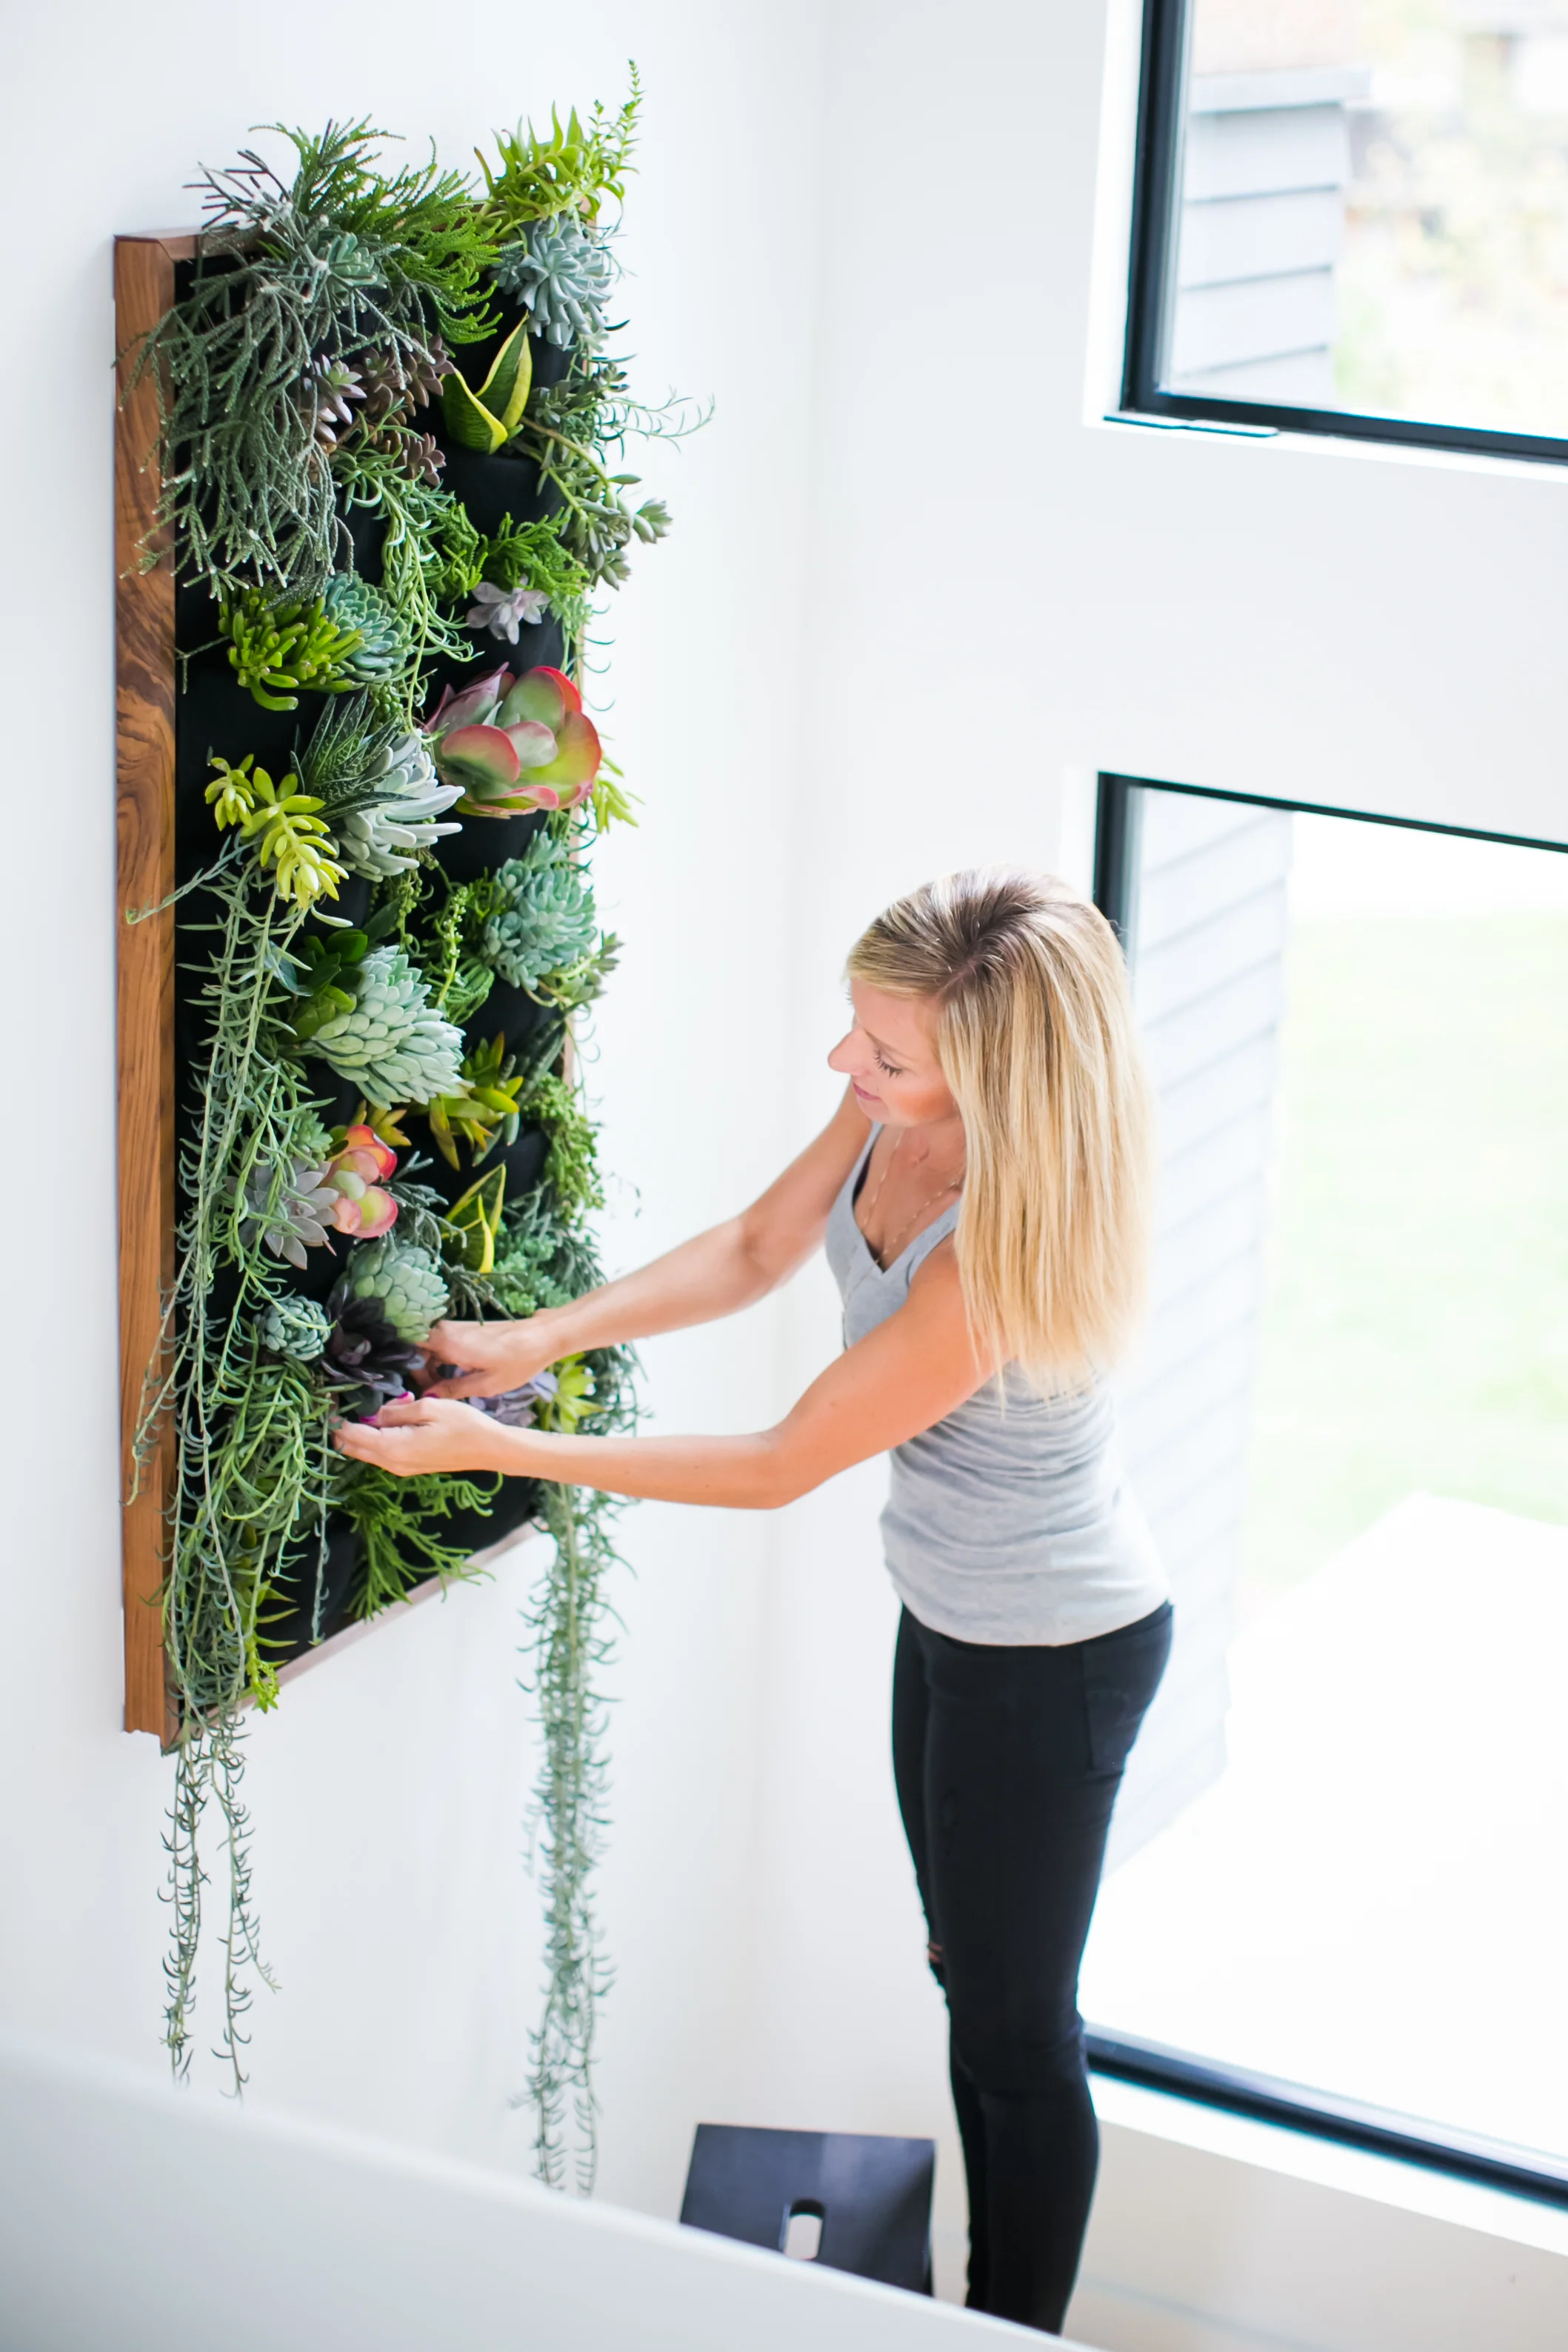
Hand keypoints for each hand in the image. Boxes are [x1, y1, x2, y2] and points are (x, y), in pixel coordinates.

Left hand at [332, 1394, 511, 1477]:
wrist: (489, 1448)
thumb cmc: (463, 1425)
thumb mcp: (428, 1407)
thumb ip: (394, 1410)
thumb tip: (370, 1411)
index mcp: (394, 1448)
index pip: (351, 1434)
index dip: (337, 1416)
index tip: (331, 1396)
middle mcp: (392, 1463)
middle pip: (351, 1447)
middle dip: (342, 1425)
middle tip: (342, 1399)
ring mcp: (400, 1468)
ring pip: (364, 1451)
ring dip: (358, 1431)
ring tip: (367, 1404)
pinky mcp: (408, 1466)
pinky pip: (379, 1453)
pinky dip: (372, 1437)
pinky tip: (382, 1418)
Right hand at [421, 1313, 566, 1398]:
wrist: (542, 1337)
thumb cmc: (517, 1362)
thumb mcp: (485, 1385)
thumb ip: (452, 1390)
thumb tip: (427, 1397)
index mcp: (446, 1342)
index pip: (408, 1349)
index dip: (407, 1369)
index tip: (417, 1388)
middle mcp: (445, 1330)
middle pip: (416, 1349)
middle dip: (419, 1370)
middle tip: (430, 1392)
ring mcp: (454, 1327)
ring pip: (428, 1346)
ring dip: (430, 1366)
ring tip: (441, 1387)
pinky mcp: (464, 1328)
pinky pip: (441, 1343)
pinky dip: (441, 1358)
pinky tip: (453, 1375)